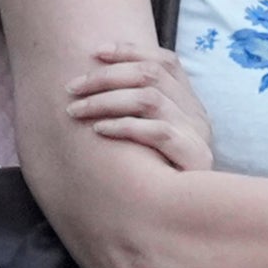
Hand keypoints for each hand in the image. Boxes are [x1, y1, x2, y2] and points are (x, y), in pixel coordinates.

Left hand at [57, 44, 209, 172]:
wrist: (193, 216)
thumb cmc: (163, 177)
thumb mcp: (155, 139)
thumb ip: (138, 113)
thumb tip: (95, 87)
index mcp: (190, 102)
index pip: (164, 61)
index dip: (130, 51)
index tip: (95, 52)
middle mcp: (196, 113)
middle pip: (150, 75)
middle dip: (105, 77)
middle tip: (71, 88)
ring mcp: (197, 134)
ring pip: (149, 100)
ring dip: (105, 101)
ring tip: (75, 111)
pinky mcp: (194, 158)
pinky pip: (157, 133)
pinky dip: (124, 127)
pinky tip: (98, 131)